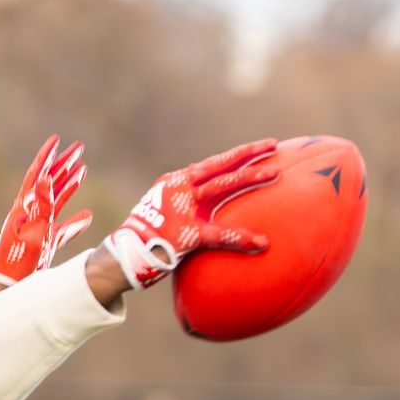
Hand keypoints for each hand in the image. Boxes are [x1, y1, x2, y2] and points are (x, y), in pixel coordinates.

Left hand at [0, 135, 91, 287]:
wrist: (8, 286)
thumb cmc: (18, 260)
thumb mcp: (33, 230)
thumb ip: (41, 204)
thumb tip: (46, 176)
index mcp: (25, 208)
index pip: (37, 175)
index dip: (46, 157)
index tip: (56, 140)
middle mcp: (30, 213)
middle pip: (49, 183)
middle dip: (64, 164)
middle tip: (78, 147)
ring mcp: (37, 227)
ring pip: (57, 200)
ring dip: (70, 184)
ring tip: (83, 168)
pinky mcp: (44, 242)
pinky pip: (63, 226)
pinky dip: (76, 220)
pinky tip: (88, 215)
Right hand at [104, 139, 278, 289]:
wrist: (124, 254)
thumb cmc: (148, 235)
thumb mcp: (166, 210)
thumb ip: (189, 203)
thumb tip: (208, 205)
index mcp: (178, 182)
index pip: (213, 163)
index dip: (238, 154)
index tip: (262, 145)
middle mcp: (181, 188)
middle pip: (219, 165)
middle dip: (248, 155)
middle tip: (273, 146)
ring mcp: (183, 209)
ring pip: (221, 187)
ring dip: (249, 179)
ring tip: (275, 175)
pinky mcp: (185, 234)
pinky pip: (218, 234)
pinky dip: (241, 237)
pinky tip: (261, 242)